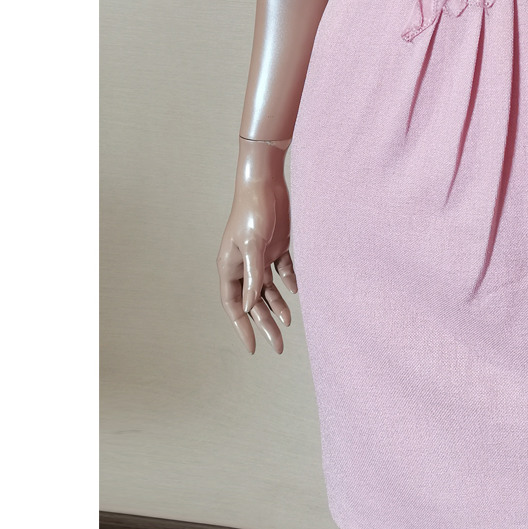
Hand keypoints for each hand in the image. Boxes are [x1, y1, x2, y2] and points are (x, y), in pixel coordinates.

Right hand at [217, 143, 297, 353]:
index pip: (234, 305)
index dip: (242, 327)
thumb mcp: (253, 245)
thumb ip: (253, 275)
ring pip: (269, 290)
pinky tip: (297, 290)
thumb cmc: (254, 210)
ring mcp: (260, 256)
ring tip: (290, 323)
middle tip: (279, 346)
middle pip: (254, 302)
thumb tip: (251, 306)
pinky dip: (289, 282)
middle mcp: (243, 264)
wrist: (267, 181)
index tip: (253, 347)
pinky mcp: (277, 246)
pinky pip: (283, 271)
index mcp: (230, 265)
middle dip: (265, 324)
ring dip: (279, 306)